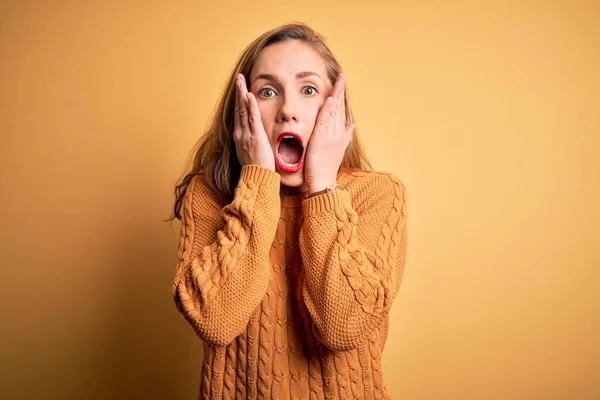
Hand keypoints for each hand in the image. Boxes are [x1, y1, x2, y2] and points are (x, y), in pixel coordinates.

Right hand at [233, 74, 274, 170]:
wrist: (256, 179)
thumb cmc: (256, 169)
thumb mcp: (251, 154)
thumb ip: (252, 143)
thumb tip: (256, 139)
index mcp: (240, 137)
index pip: (239, 114)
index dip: (239, 101)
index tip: (240, 89)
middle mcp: (240, 133)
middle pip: (239, 108)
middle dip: (238, 92)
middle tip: (238, 77)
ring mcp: (246, 134)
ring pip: (243, 110)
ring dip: (242, 93)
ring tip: (241, 80)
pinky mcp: (255, 136)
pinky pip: (252, 118)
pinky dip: (250, 106)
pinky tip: (249, 95)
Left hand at [304, 73, 355, 194]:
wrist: (323, 183)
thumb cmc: (326, 168)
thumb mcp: (337, 150)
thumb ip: (344, 137)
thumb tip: (352, 126)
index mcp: (339, 134)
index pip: (341, 112)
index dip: (341, 97)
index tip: (342, 84)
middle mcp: (337, 133)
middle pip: (340, 108)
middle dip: (341, 91)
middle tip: (343, 76)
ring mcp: (330, 136)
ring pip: (335, 111)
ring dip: (337, 95)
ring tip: (339, 80)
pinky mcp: (322, 139)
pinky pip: (325, 121)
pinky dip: (329, 109)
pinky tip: (330, 98)